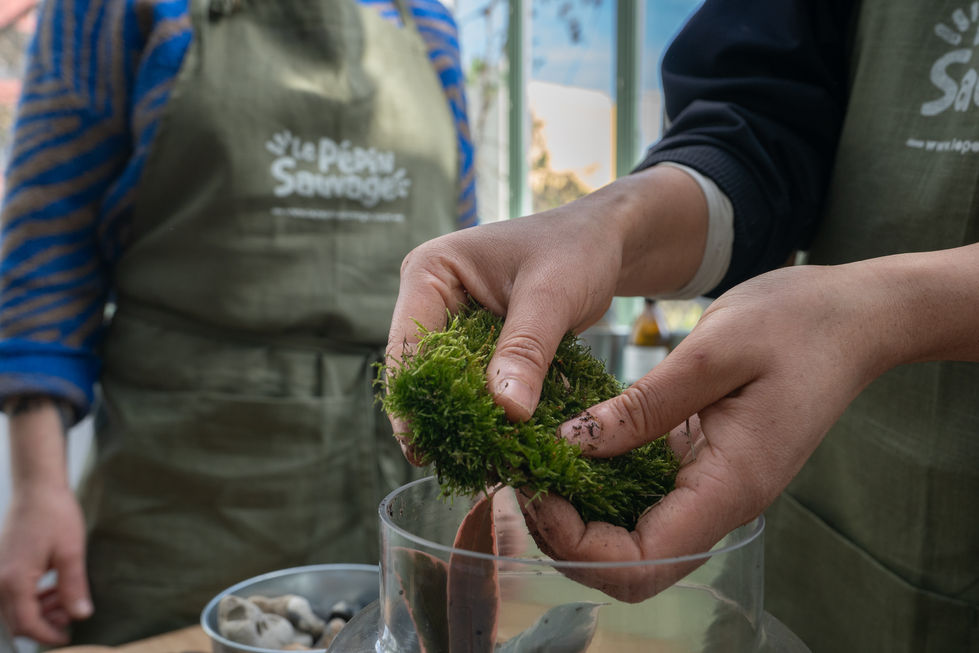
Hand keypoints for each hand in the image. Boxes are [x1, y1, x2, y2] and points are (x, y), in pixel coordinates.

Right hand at [0, 485, 90, 644]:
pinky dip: (32, 598)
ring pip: (14, 609)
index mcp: (13, 581)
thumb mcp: (71, 553)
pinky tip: (53, 589)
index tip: (69, 637)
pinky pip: (12, 594)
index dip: (48, 635)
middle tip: (71, 614)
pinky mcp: (1, 567)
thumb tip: (81, 616)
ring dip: (39, 611)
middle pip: (17, 621)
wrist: (37, 489)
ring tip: (66, 598)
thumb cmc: (55, 516)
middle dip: (44, 624)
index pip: (26, 624)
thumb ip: (74, 588)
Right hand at [387, 166, 708, 462]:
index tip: (420, 445)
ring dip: (466, 421)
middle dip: (440, 416)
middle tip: (454, 465)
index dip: (412, 397)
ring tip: (478, 467)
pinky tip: (503, 449)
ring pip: (450, 384)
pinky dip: (491, 413)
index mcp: (430, 272)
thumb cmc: (577, 249)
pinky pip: (478, 385)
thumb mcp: (552, 296)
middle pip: (423, 370)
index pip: (408, 343)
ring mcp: (455, 323)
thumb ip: (527, 350)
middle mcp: (433, 299)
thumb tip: (506, 410)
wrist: (606, 241)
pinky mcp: (480, 345)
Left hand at [521, 263, 893, 599]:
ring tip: (537, 462)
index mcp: (728, 487)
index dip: (578, 543)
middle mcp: (719, 503)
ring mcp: (711, 488)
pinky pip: (643, 498)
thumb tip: (571, 445)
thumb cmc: (796, 324)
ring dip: (578, 515)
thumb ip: (641, 407)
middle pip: (630, 565)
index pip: (641, 561)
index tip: (539, 488)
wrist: (852, 319)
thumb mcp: (711, 353)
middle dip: (567, 535)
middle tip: (527, 474)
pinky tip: (570, 448)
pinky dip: (601, 486)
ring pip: (632, 539)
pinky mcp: (701, 466)